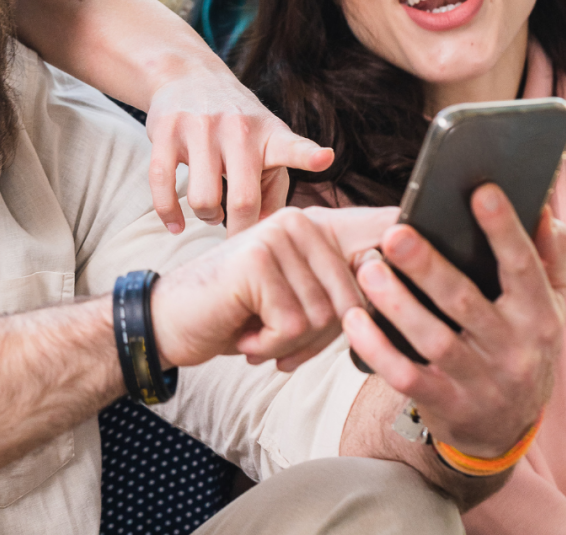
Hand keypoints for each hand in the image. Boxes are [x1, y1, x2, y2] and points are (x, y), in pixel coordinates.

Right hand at [146, 69, 333, 234]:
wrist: (190, 77)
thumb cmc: (238, 127)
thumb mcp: (266, 148)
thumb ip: (272, 191)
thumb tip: (264, 231)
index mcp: (270, 135)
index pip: (293, 146)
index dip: (309, 155)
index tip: (324, 158)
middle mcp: (238, 129)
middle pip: (242, 198)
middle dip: (239, 229)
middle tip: (236, 236)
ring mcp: (200, 128)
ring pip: (202, 198)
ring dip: (206, 217)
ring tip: (211, 211)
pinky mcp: (167, 131)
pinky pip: (162, 184)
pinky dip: (168, 213)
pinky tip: (175, 224)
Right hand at [151, 205, 397, 370]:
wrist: (168, 322)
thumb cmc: (234, 316)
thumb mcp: (293, 302)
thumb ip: (334, 295)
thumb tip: (396, 298)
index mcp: (313, 227)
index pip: (367, 274)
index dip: (362, 312)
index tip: (353, 321)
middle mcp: (299, 222)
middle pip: (348, 304)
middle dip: (316, 340)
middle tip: (277, 341)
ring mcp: (277, 236)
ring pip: (322, 318)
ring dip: (288, 344)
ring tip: (255, 330)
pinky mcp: (258, 260)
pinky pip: (291, 325)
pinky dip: (267, 344)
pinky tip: (242, 331)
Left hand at [343, 184, 565, 458]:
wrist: (506, 429)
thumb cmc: (521, 345)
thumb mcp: (548, 306)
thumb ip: (549, 256)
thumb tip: (544, 208)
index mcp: (538, 316)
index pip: (523, 267)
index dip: (504, 230)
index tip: (481, 191)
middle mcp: (512, 349)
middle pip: (465, 302)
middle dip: (428, 267)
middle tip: (395, 234)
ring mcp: (478, 381)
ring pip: (433, 340)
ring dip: (397, 303)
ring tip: (367, 269)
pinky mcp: (444, 404)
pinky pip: (406, 377)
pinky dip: (377, 349)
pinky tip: (354, 319)